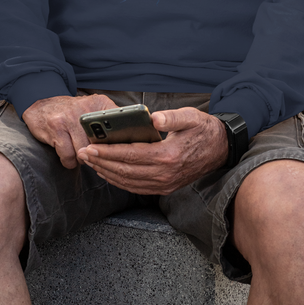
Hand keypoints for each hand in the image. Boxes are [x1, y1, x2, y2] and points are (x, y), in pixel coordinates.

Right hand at [23, 94, 117, 168]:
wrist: (41, 108)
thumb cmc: (71, 114)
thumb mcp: (92, 111)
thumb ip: (110, 123)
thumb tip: (129, 143)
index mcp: (100, 103)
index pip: (119, 124)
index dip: (119, 142)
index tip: (119, 150)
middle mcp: (86, 108)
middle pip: (101, 144)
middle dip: (96, 153)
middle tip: (91, 152)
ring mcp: (70, 117)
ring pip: (84, 152)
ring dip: (81, 158)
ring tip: (77, 151)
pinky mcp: (56, 127)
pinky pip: (69, 156)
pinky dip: (68, 161)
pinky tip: (66, 153)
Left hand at [76, 108, 228, 194]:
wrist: (221, 149)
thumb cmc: (203, 130)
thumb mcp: (191, 117)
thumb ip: (171, 117)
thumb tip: (152, 118)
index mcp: (168, 155)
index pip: (130, 155)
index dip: (108, 152)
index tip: (90, 147)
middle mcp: (165, 173)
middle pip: (125, 170)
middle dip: (100, 163)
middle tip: (82, 154)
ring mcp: (165, 183)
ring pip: (128, 182)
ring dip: (107, 173)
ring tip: (91, 163)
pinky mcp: (165, 187)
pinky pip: (137, 187)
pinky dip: (119, 181)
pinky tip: (109, 173)